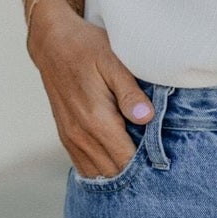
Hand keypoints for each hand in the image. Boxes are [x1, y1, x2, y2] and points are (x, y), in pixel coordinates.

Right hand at [29, 0, 152, 176]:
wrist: (52, 43)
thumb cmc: (86, 48)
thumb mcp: (113, 61)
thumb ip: (130, 93)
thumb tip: (146, 118)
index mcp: (97, 119)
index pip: (126, 161)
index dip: (147, 166)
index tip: (164, 161)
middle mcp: (81, 135)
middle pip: (114, 173)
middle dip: (136, 172)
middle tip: (157, 162)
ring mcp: (71, 138)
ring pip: (99, 174)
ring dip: (119, 172)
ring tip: (140, 162)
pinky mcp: (66, 136)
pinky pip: (85, 167)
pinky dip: (102, 169)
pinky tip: (118, 160)